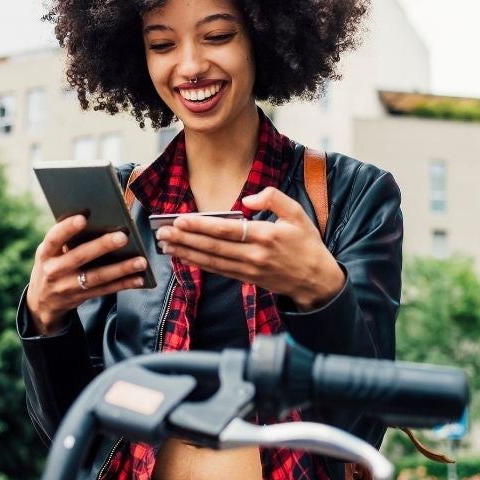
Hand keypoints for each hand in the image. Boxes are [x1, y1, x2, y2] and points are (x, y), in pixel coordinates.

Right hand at [26, 214, 148, 334]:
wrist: (42, 303)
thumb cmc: (52, 266)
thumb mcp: (49, 253)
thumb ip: (65, 240)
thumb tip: (98, 221)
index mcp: (45, 253)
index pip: (54, 239)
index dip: (67, 228)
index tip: (83, 218)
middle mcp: (53, 271)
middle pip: (80, 257)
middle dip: (102, 246)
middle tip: (123, 236)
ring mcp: (67, 287)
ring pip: (97, 277)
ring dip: (121, 269)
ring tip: (141, 261)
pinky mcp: (80, 298)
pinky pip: (105, 290)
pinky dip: (123, 284)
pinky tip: (138, 278)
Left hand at [155, 187, 344, 309]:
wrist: (317, 280)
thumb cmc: (307, 243)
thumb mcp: (298, 213)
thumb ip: (274, 198)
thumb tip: (246, 199)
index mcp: (266, 235)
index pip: (227, 230)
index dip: (201, 226)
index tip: (180, 220)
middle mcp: (255, 255)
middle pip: (213, 247)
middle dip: (185, 239)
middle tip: (162, 232)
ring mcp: (249, 270)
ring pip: (212, 261)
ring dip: (186, 252)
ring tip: (166, 244)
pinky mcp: (247, 279)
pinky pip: (218, 271)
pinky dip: (199, 264)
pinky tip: (184, 257)